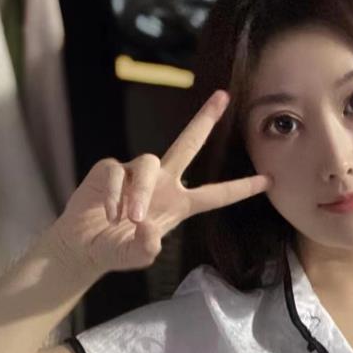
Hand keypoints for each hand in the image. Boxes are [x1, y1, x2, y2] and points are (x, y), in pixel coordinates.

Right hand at [52, 90, 271, 274]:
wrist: (83, 246)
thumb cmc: (116, 250)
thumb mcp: (137, 255)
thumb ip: (146, 248)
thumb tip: (148, 231)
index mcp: (180, 204)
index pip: (217, 195)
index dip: (242, 188)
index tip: (269, 180)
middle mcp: (163, 183)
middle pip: (187, 144)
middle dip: (204, 120)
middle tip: (223, 96)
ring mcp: (137, 173)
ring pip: (147, 164)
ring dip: (139, 193)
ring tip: (129, 220)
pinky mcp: (111, 169)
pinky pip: (117, 173)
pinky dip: (114, 196)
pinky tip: (109, 214)